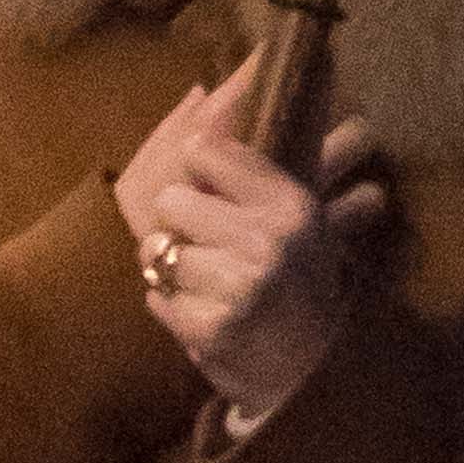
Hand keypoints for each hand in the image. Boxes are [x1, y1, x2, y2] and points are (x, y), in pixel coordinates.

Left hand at [114, 51, 387, 419]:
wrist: (309, 375)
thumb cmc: (302, 284)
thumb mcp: (303, 216)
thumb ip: (260, 158)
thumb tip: (216, 88)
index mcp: (290, 204)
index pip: (205, 150)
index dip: (198, 167)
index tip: (208, 183)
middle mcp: (265, 241)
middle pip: (171, 200)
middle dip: (181, 224)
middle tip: (208, 243)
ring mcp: (236, 287)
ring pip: (157, 252)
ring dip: (172, 269)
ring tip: (207, 282)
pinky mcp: (207, 329)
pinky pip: (154, 297)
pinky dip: (170, 306)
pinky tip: (201, 311)